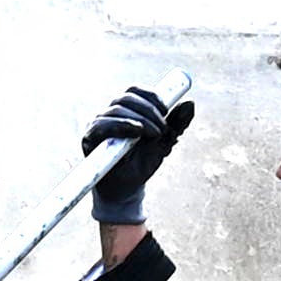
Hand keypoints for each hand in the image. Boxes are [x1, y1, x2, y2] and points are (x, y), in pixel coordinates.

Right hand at [77, 81, 194, 225]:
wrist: (128, 188)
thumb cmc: (142, 163)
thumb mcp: (164, 142)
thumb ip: (176, 124)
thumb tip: (190, 103)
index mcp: (126, 110)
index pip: (135, 91)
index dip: (151, 95)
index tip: (166, 109)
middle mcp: (110, 114)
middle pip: (127, 97)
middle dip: (149, 110)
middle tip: (163, 127)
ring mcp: (99, 124)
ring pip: (117, 108)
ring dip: (141, 119)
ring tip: (155, 135)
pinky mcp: (90, 138)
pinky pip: (102, 125)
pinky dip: (122, 125)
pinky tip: (137, 131)